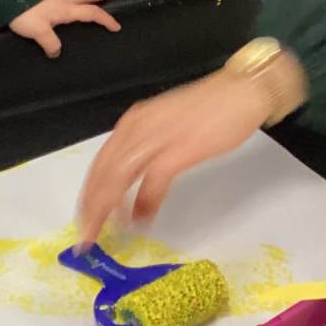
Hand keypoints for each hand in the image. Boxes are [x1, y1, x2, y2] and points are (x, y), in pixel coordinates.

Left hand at [10, 0, 120, 58]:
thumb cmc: (25, 13)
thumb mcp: (38, 32)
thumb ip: (51, 43)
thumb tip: (57, 53)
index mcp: (67, 9)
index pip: (92, 13)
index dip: (106, 19)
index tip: (117, 27)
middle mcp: (64, 0)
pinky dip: (73, 1)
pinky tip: (67, 7)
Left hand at [75, 71, 269, 245]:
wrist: (241, 90)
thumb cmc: (210, 108)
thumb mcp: (167, 126)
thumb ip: (149, 152)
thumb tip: (136, 192)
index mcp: (133, 122)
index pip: (100, 163)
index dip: (89, 194)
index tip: (84, 218)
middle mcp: (138, 128)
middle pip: (104, 173)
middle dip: (92, 207)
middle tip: (87, 235)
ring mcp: (157, 137)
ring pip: (119, 177)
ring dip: (109, 209)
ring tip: (105, 232)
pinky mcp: (180, 148)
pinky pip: (152, 181)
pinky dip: (144, 202)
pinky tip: (142, 220)